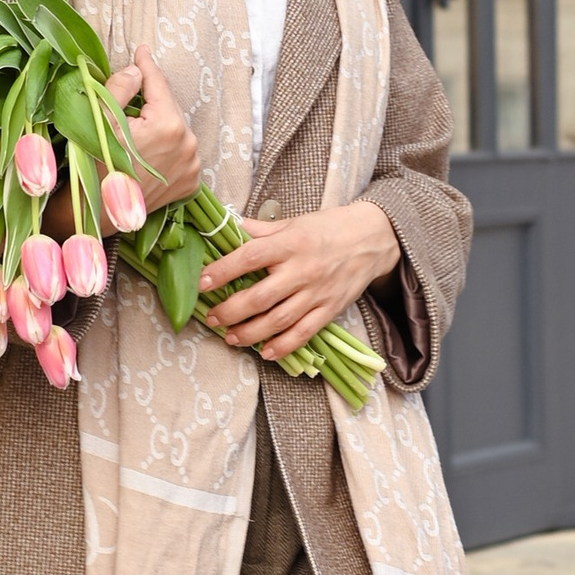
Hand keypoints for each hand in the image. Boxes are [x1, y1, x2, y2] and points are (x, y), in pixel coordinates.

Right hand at [105, 53, 200, 209]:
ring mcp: (192, 166)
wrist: (99, 214)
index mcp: (169, 125)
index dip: (147, 65)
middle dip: (150, 99)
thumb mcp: (99, 119)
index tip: (142, 50)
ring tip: (135, 127)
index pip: (158, 84)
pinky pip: (179, 151)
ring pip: (174, 129)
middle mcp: (188, 144)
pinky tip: (146, 149)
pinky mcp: (190, 182)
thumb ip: (120, 87)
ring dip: (158, 122)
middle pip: (168, 107)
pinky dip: (166, 145)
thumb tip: (138, 70)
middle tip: (129, 93)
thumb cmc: (95, 165)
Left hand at [203, 199, 400, 361]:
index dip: (223, 271)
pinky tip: (266, 352)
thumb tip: (228, 229)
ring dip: (251, 333)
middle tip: (212, 317)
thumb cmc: (327, 228)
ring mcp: (317, 292)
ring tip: (230, 338)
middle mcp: (302, 269)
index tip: (202, 282)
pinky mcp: (330, 309)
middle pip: (260, 297)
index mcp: (290, 243)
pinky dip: (284, 346)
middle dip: (231, 311)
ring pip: (279, 320)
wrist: (373, 238)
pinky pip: (304, 333)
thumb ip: (260, 231)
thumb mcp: (293, 222)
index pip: (250, 257)